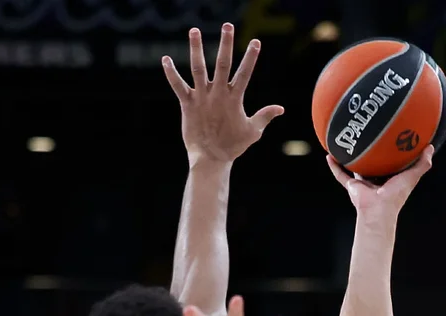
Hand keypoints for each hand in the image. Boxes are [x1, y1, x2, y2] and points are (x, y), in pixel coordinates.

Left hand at [162, 24, 283, 164]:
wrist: (210, 159)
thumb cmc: (233, 146)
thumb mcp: (253, 131)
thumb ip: (265, 116)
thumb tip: (281, 108)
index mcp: (234, 99)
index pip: (245, 73)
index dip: (251, 57)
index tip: (255, 41)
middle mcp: (218, 94)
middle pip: (222, 64)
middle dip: (226, 44)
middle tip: (227, 26)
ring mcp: (202, 98)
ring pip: (198, 68)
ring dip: (196, 48)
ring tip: (194, 30)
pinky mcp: (187, 104)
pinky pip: (178, 86)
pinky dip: (171, 73)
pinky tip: (165, 59)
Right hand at [325, 146, 434, 220]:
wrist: (378, 210)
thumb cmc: (396, 195)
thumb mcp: (412, 176)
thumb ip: (423, 163)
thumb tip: (430, 147)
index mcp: (390, 177)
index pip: (390, 161)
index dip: (390, 150)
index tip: (390, 135)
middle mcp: (375, 178)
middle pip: (371, 162)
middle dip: (369, 150)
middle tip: (366, 132)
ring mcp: (362, 182)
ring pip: (354, 166)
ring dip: (348, 156)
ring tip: (344, 140)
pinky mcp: (352, 186)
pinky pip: (340, 174)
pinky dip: (334, 166)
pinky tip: (329, 154)